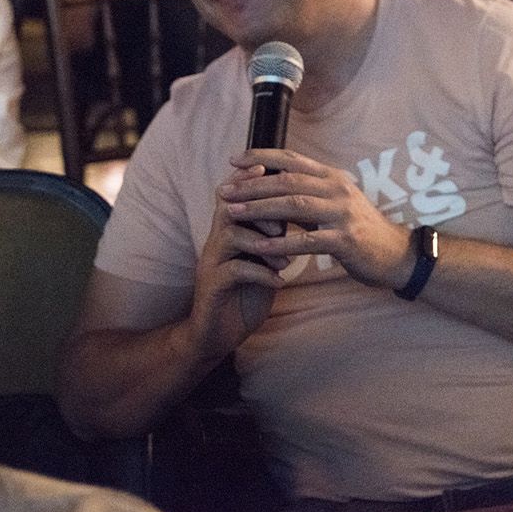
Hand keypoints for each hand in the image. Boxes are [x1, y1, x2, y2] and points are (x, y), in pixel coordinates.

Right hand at [187, 167, 289, 356]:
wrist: (217, 335)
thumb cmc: (245, 294)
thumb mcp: (261, 261)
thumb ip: (273, 236)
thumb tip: (300, 209)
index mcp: (229, 232)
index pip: (235, 195)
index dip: (250, 181)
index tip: (276, 176)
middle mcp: (216, 242)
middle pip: (231, 207)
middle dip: (261, 209)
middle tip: (286, 225)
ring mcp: (212, 262)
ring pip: (230, 234)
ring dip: (263, 244)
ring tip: (286, 261)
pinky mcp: (212, 286)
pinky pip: (234, 270)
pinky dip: (260, 273)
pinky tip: (279, 281)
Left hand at [219, 149, 415, 290]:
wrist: (397, 255)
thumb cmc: (359, 230)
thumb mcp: (335, 204)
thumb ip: (308, 193)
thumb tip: (270, 186)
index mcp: (332, 177)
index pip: (291, 159)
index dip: (261, 156)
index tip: (233, 160)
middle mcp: (337, 189)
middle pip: (287, 180)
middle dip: (251, 184)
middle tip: (223, 190)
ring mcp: (342, 213)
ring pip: (293, 205)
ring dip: (259, 209)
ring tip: (231, 213)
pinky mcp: (345, 240)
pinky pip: (307, 240)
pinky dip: (280, 243)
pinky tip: (259, 248)